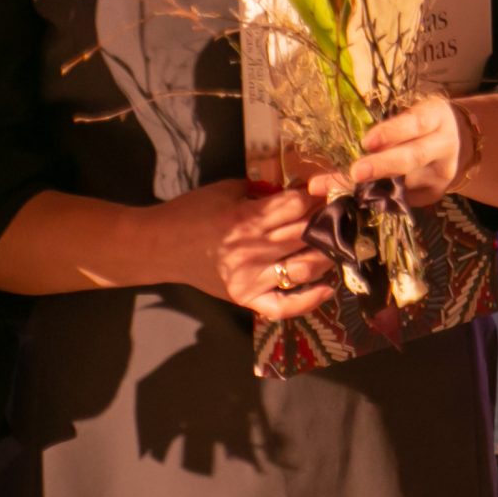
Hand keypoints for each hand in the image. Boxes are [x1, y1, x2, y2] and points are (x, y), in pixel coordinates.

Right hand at [144, 179, 334, 317]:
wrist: (157, 246)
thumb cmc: (191, 212)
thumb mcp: (228, 189)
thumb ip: (264, 190)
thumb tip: (301, 190)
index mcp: (247, 218)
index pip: (300, 205)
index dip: (320, 196)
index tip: (329, 192)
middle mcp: (252, 250)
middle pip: (308, 233)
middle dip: (329, 221)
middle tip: (340, 216)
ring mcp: (250, 278)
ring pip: (306, 268)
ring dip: (329, 256)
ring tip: (337, 245)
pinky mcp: (245, 298)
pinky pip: (284, 307)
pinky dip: (309, 301)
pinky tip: (327, 287)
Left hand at [327, 96, 478, 207]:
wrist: (459, 140)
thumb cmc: (420, 123)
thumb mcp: (410, 115)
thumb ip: (384, 128)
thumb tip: (333, 142)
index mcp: (436, 116)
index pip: (416, 122)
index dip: (392, 132)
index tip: (367, 141)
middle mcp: (443, 145)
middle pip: (414, 156)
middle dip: (383, 165)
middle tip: (356, 172)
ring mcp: (441, 173)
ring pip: (406, 184)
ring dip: (371, 190)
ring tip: (341, 193)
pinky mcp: (434, 194)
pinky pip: (402, 200)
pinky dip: (376, 201)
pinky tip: (355, 202)